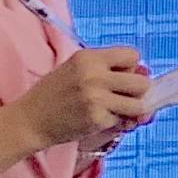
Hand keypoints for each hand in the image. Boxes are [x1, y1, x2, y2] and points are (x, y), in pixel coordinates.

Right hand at [14, 47, 148, 151]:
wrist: (30, 119)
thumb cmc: (55, 94)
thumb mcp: (77, 70)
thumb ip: (108, 70)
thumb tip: (147, 73)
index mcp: (89, 57)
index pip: (133, 55)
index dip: (130, 68)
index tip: (119, 77)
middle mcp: (94, 75)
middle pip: (142, 82)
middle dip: (137, 92)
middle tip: (120, 97)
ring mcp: (96, 98)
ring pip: (139, 105)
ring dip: (131, 110)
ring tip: (113, 109)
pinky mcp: (96, 119)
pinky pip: (121, 121)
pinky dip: (113, 122)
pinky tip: (96, 120)